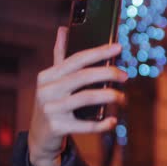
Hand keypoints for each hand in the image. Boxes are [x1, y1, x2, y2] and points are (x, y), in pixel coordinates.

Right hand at [28, 27, 127, 165]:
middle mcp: (46, 91)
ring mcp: (50, 110)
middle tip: (125, 75)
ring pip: (87, 98)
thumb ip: (60, 57)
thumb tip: (63, 29)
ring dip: (111, 97)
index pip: (76, 59)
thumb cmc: (54, 102)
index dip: (99, 52)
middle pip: (83, 77)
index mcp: (47, 76)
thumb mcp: (53, 81)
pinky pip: (86, 125)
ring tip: (123, 99)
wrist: (41, 137)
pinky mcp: (57, 128)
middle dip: (108, 73)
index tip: (119, 47)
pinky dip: (103, 124)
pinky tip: (113, 121)